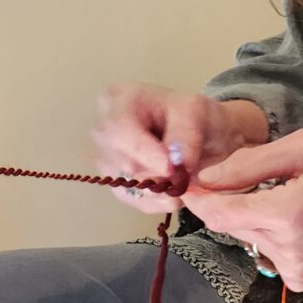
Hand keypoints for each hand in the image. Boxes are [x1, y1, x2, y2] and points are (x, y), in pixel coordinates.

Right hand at [92, 85, 258, 213]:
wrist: (199, 134)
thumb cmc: (193, 116)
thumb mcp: (197, 114)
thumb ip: (186, 137)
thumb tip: (175, 167)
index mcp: (119, 100)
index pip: (120, 129)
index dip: (144, 152)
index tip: (171, 170)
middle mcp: (103, 129)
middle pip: (120, 160)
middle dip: (155, 173)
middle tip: (183, 177)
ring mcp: (105, 156)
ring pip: (124, 183)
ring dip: (157, 190)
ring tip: (182, 182)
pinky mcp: (113, 180)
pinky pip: (129, 199)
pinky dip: (154, 201)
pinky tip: (172, 194)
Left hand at [184, 129, 302, 290]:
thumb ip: (250, 163)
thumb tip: (208, 176)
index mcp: (288, 212)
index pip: (220, 213)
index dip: (199, 199)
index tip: (186, 186)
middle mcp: (286, 247)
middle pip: (230, 225)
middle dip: (228, 203)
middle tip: (243, 182)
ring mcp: (292, 269)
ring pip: (249, 239)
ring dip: (254, 219)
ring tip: (288, 202)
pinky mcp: (299, 281)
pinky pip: (268, 254)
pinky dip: (273, 237)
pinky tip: (302, 226)